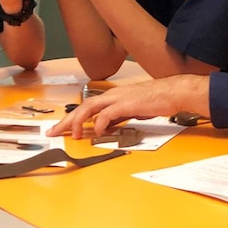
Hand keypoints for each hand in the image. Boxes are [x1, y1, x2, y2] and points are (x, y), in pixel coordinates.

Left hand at [46, 75, 210, 138]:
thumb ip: (116, 118)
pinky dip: (100, 123)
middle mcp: (112, 95)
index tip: (60, 129)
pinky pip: (108, 114)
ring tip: (73, 134)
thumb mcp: (131, 111)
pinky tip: (98, 131)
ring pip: (90, 108)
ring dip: (79, 121)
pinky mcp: (127, 104)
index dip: (71, 118)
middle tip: (54, 132)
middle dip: (66, 120)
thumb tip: (104, 128)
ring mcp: (119, 98)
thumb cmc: (156, 100)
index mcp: (112, 97)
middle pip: (82, 107)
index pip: (86, 107)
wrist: (173, 93)